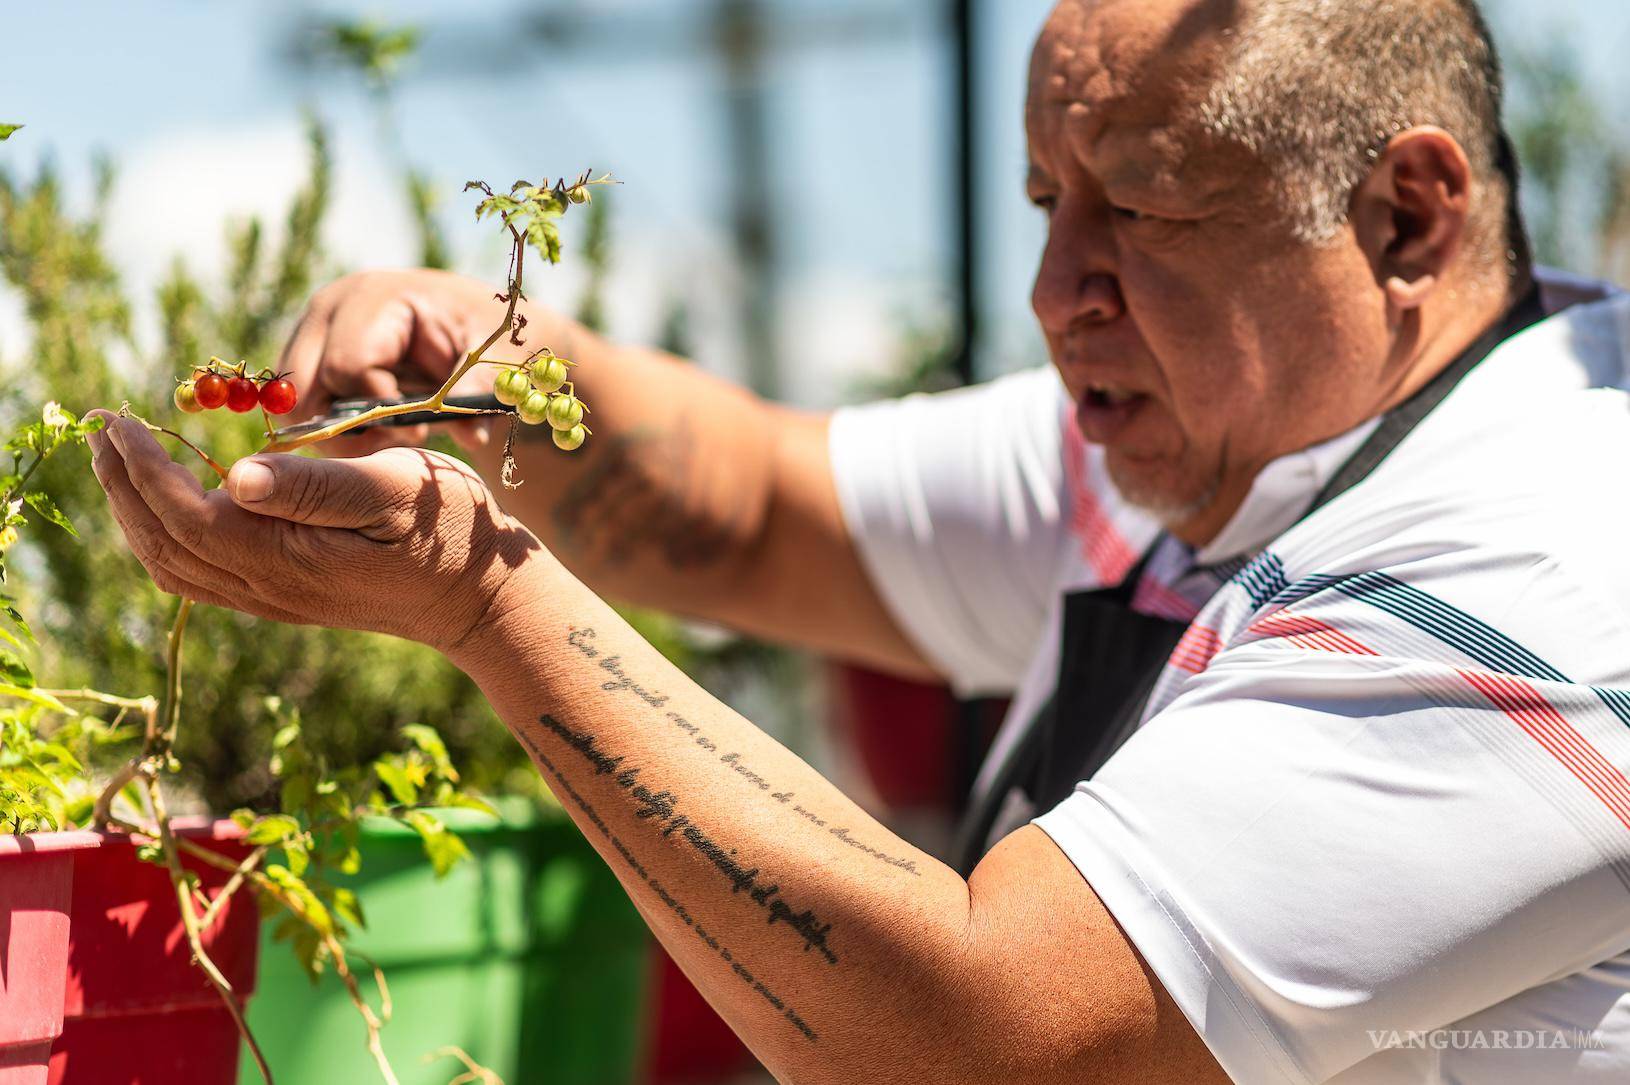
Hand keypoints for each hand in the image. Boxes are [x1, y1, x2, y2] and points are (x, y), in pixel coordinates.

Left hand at [86, 412, 542, 657]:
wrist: (483, 601)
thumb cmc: (451, 531)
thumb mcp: (397, 490)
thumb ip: (319, 484)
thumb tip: (237, 476)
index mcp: (289, 558)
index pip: (187, 514)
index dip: (143, 468)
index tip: (117, 420)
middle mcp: (270, 589)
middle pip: (166, 543)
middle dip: (124, 486)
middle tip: (102, 430)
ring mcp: (276, 602)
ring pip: (176, 565)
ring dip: (137, 514)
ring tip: (120, 464)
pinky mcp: (287, 601)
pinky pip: (201, 578)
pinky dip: (166, 539)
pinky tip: (170, 508)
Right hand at [278, 269, 519, 456]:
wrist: (474, 321)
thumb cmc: (486, 333)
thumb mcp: (496, 356)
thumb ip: (477, 389)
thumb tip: (469, 433)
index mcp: (375, 297)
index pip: (347, 366)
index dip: (379, 411)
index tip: (418, 433)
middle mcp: (330, 309)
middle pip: (305, 391)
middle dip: (348, 430)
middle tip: (396, 445)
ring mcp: (313, 333)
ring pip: (297, 407)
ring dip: (341, 435)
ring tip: (392, 437)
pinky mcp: (310, 359)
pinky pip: (302, 411)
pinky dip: (335, 432)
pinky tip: (378, 432)